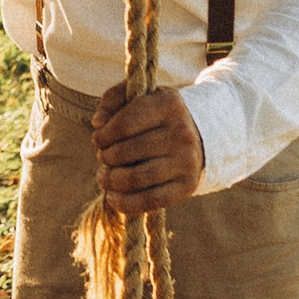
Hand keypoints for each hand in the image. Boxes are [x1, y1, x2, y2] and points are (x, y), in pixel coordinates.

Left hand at [91, 83, 206, 209]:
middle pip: (126, 152)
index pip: (123, 124)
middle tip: (102, 157)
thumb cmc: (158, 116)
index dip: (103, 135)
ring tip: (104, 177)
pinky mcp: (187, 186)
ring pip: (136, 178)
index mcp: (168, 105)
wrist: (199, 136)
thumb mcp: (140, 96)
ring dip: (111, 180)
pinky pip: (150, 201)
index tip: (98, 139)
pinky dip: (125, 203)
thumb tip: (98, 122)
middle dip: (105, 157)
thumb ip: (114, 99)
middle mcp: (181, 133)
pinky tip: (113, 197)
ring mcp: (186, 162)